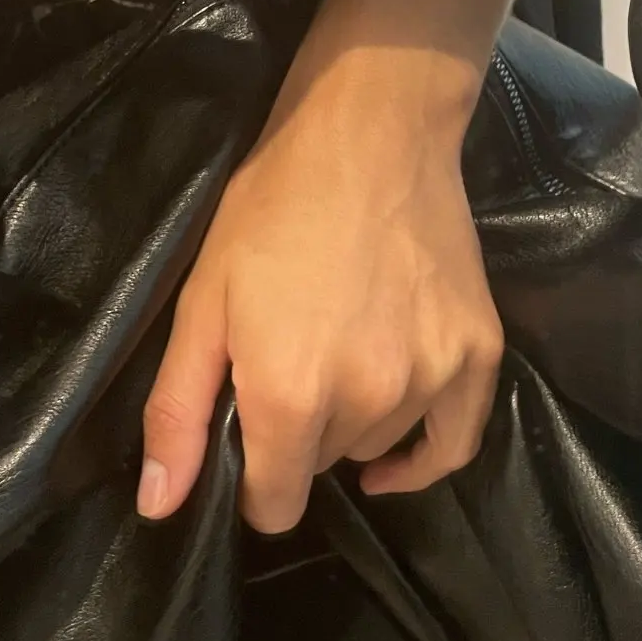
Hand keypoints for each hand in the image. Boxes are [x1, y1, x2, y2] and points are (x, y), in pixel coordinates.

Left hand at [141, 58, 504, 531]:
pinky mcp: (479, 351)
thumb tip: (161, 507)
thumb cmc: (271, 208)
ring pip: (378, 444)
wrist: (370, 133)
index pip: (276, 504)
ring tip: (336, 356)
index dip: (252, 484)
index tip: (246, 437)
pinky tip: (394, 456)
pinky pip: (456, 441)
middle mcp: (370, 400)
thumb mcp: (203, 302)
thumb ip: (179, 412)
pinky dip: (422, 458)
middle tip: (288, 363)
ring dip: (354, 424)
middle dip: (299, 436)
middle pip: (323, 467)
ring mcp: (433, 377)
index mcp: (292, 395)